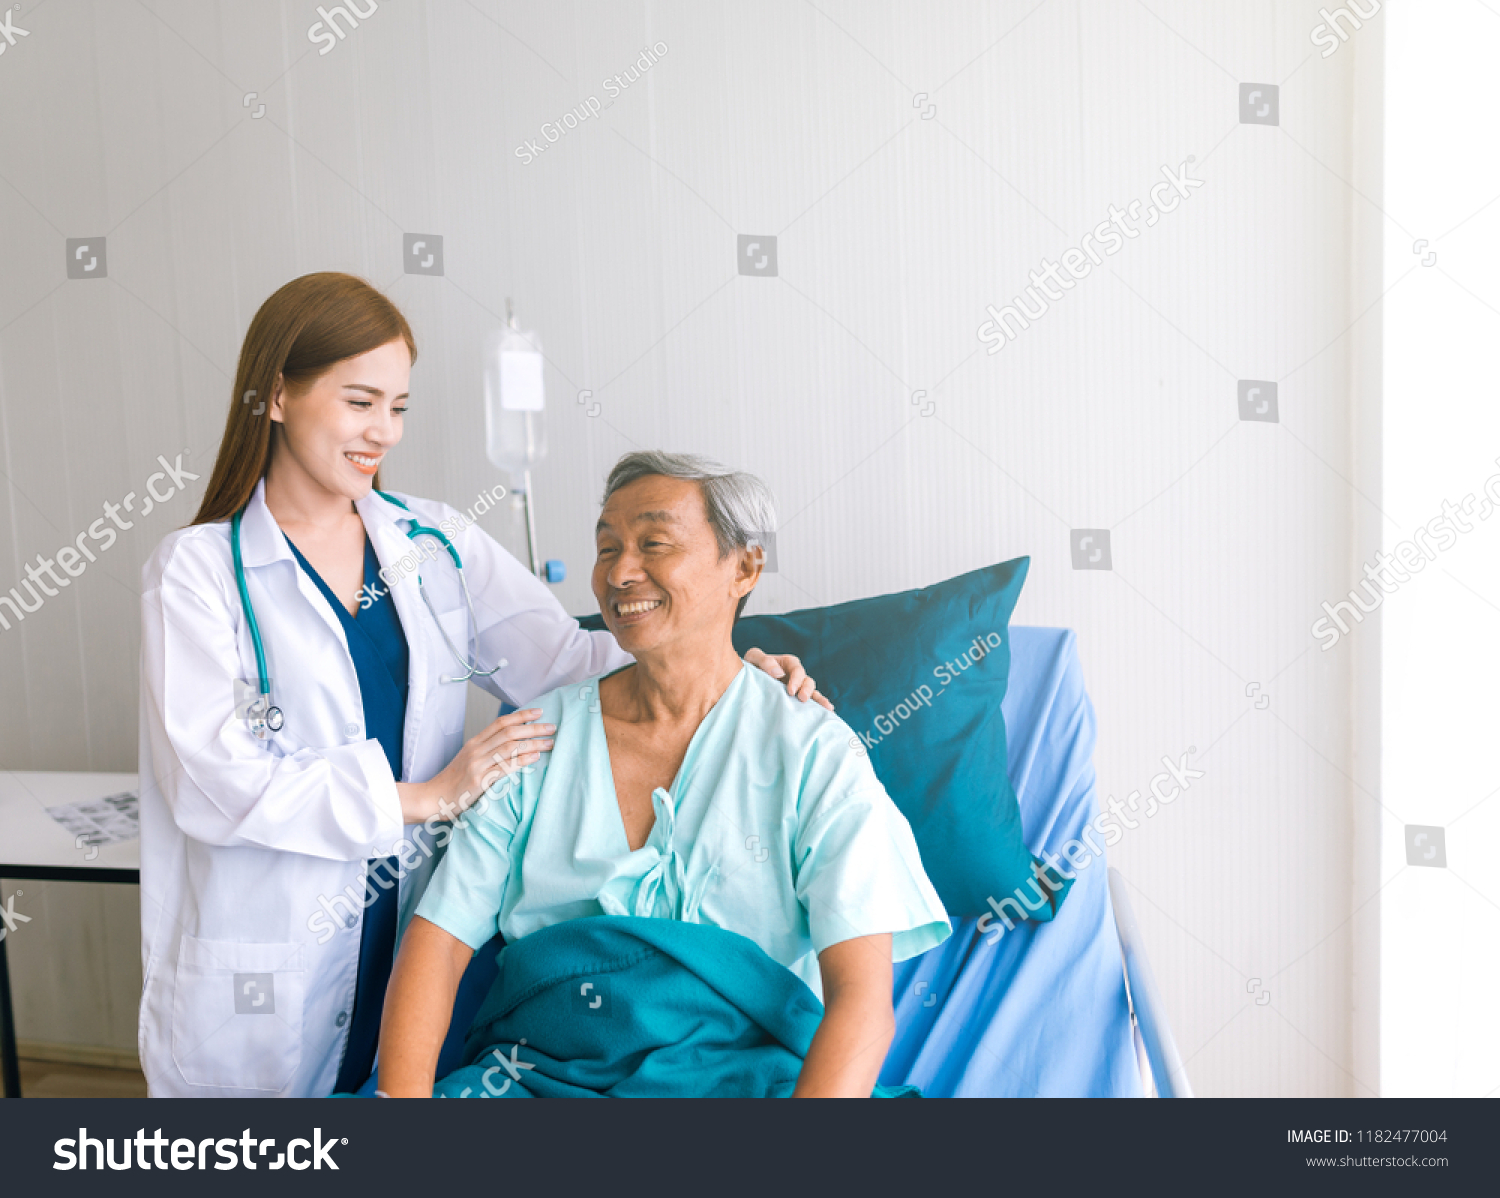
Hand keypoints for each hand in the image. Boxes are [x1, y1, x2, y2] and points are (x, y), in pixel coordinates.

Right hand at [397, 708, 554, 822]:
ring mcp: (477, 764)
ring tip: (550, 743)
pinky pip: (504, 767)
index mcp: (474, 743)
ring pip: (510, 747)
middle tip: (553, 727)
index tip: (539, 712)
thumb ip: (486, 751)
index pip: (501, 723)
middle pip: (509, 732)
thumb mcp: (468, 761)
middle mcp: (476, 750)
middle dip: (533, 728)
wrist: (431, 798)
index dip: (521, 715)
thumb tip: (512, 745)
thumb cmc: (452, 783)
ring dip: (533, 743)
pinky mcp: (478, 781)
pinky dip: (522, 761)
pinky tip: (535, 758)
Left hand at [744, 648, 832, 709]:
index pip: (797, 669)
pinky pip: (810, 702)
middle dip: (806, 690)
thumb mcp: (754, 658)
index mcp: (788, 663)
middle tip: (801, 699)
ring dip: (818, 699)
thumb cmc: (751, 665)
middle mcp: (796, 676)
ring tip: (825, 708)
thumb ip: (765, 661)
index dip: (796, 679)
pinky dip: (819, 706)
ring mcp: (798, 688)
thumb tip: (778, 673)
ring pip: (812, 692)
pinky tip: (828, 712)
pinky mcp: (796, 700)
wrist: (745, 680)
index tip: (790, 690)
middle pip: (807, 681)